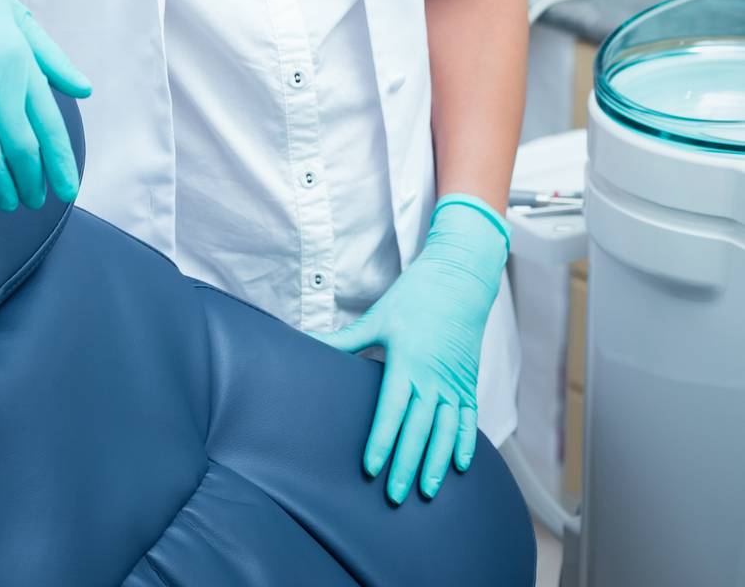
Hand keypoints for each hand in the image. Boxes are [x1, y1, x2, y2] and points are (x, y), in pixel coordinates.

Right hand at [0, 0, 92, 212]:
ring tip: (7, 202)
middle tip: (34, 201)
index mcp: (21, 60)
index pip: (49, 124)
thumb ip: (50, 58)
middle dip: (31, 179)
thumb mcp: (17, 17)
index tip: (66, 190)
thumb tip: (84, 90)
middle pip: (21, 145)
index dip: (59, 162)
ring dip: (0, 183)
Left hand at [303, 195, 508, 503]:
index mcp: (408, 361)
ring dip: (438, 462)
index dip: (381, 441)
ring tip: (428, 492)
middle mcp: (433, 376)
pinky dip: (467, 442)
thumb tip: (307, 343)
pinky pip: (470, 417)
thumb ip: (346, 339)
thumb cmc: (414, 296)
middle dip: (407, 464)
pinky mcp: (469, 380)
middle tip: (394, 497)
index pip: (392, 410)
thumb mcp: (378, 317)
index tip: (371, 468)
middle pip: (419, 428)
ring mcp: (454, 380)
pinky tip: (460, 466)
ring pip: (447, 430)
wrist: (460, 278)